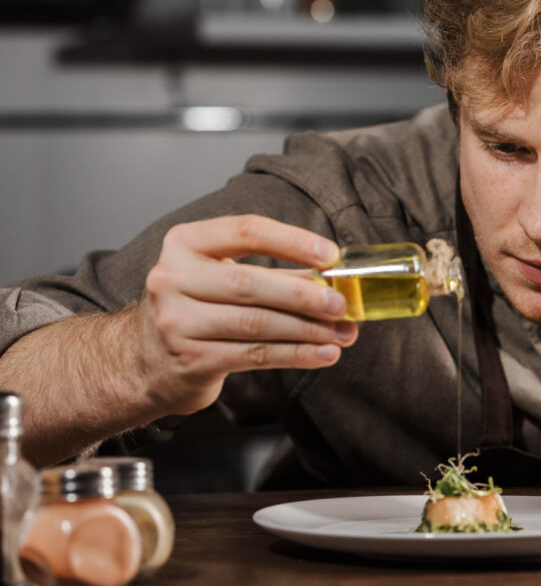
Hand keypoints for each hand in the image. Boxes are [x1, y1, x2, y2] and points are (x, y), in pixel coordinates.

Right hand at [137, 214, 357, 413]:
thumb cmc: (197, 309)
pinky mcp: (190, 359)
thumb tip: (335, 279)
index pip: (246, 231)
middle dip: (304, 294)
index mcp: (185, 243)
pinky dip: (296, 354)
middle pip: (251, 283)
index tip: (332, 256)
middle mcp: (173, 278)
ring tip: (343, 333)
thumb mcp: (223, 277)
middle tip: (341, 304)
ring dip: (308, 330)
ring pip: (257, 324)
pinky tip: (324, 354)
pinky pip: (255, 355)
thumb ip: (277, 273)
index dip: (293, 241)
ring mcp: (177, 321)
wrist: (147, 361)